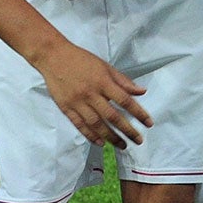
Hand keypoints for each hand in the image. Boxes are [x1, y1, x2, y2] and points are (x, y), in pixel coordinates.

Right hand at [36, 38, 151, 146]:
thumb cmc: (82, 60)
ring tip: (122, 145)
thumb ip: (123, 81)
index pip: (125, 100)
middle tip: (138, 141)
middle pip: (112, 116)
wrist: (53, 57)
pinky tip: (100, 143)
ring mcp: (77, 102)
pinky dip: (90, 135)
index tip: (148, 124)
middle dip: (127, 130)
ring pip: (96, 124)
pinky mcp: (65, 108)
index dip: (138, 113)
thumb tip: (142, 92)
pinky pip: (79, 125)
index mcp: (103, 82)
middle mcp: (91, 94)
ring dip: (110, 136)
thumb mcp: (105, 67)